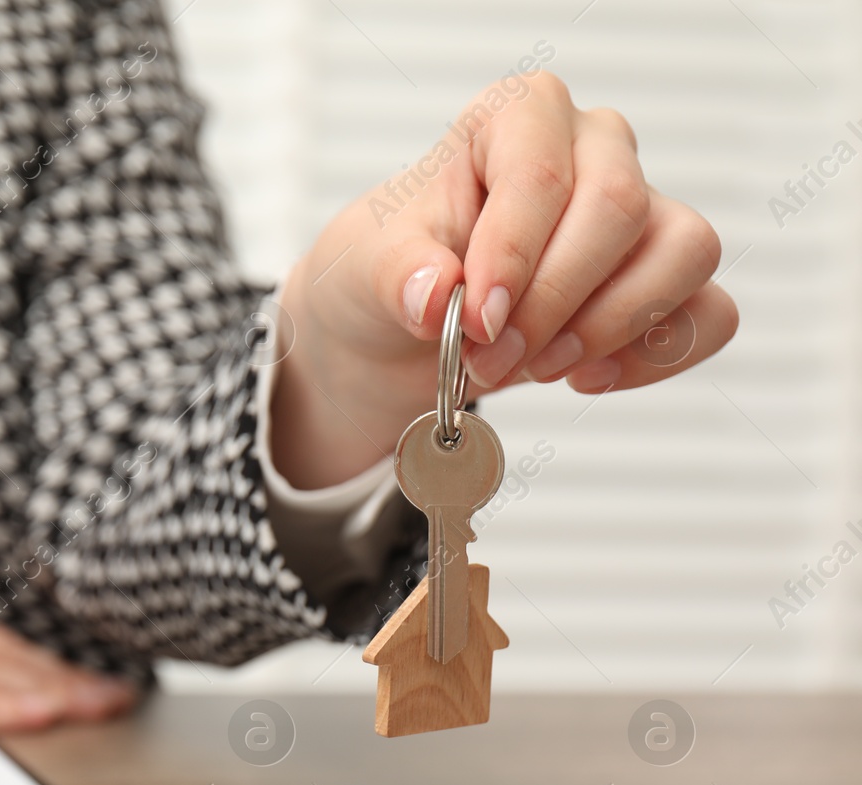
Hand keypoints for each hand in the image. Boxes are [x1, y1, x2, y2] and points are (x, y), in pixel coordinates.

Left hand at [271, 71, 738, 487]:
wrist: (402, 331)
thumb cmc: (393, 274)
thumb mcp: (363, 269)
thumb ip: (396, 275)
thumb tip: (436, 296)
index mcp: (517, 118)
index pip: (543, 172)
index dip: (515, 254)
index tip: (476, 322)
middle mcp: (593, 149)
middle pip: (617, 210)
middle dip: (551, 304)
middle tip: (488, 360)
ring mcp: (643, 211)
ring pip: (684, 253)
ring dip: (608, 328)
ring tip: (535, 368)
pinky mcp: (667, 279)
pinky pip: (710, 313)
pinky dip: (654, 358)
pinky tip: (585, 378)